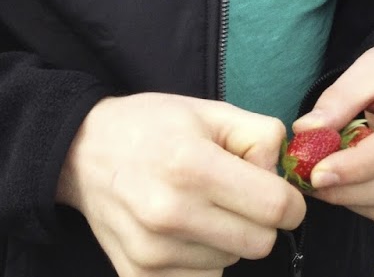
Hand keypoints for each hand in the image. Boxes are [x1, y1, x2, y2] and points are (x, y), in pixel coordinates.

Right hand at [57, 92, 305, 276]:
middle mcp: (170, 215)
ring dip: (230, 239)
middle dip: (261, 221)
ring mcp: (152, 252)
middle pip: (260, 244)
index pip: (276, 208)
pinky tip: (186, 231)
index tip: (281, 194)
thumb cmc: (156, 127)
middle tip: (238, 198)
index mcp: (194, 168)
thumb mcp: (214, 112)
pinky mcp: (138, 276)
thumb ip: (263, 137)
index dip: (291, 203)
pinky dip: (204, 259)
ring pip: (232, 262)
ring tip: (203, 208)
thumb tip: (282, 179)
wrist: (83, 152)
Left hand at [289, 40, 373, 223]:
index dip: (358, 166)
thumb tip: (306, 130)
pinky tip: (344, 185)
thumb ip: (338, 99)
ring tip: (321, 182)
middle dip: (349, 189)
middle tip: (308, 181)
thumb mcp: (368, 70)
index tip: (316, 173)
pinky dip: (364, 204)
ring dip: (352, 200)